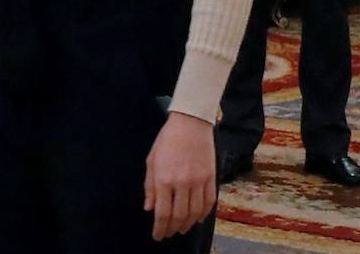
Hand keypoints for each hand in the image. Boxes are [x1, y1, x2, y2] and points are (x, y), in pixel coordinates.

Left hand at [144, 112, 216, 241]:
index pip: (162, 212)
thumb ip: (150, 186)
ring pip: (195, 212)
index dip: (160, 228)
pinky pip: (208, 202)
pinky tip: (197, 218)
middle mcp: (182, 183)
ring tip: (181, 228)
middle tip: (168, 234)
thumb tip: (149, 208)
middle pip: (179, 216)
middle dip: (172, 228)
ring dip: (187, 224)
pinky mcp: (211, 178)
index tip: (157, 236)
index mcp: (164, 178)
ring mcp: (198, 181)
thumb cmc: (167, 140)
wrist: (190, 123)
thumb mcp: (151, 161)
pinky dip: (203, 214)